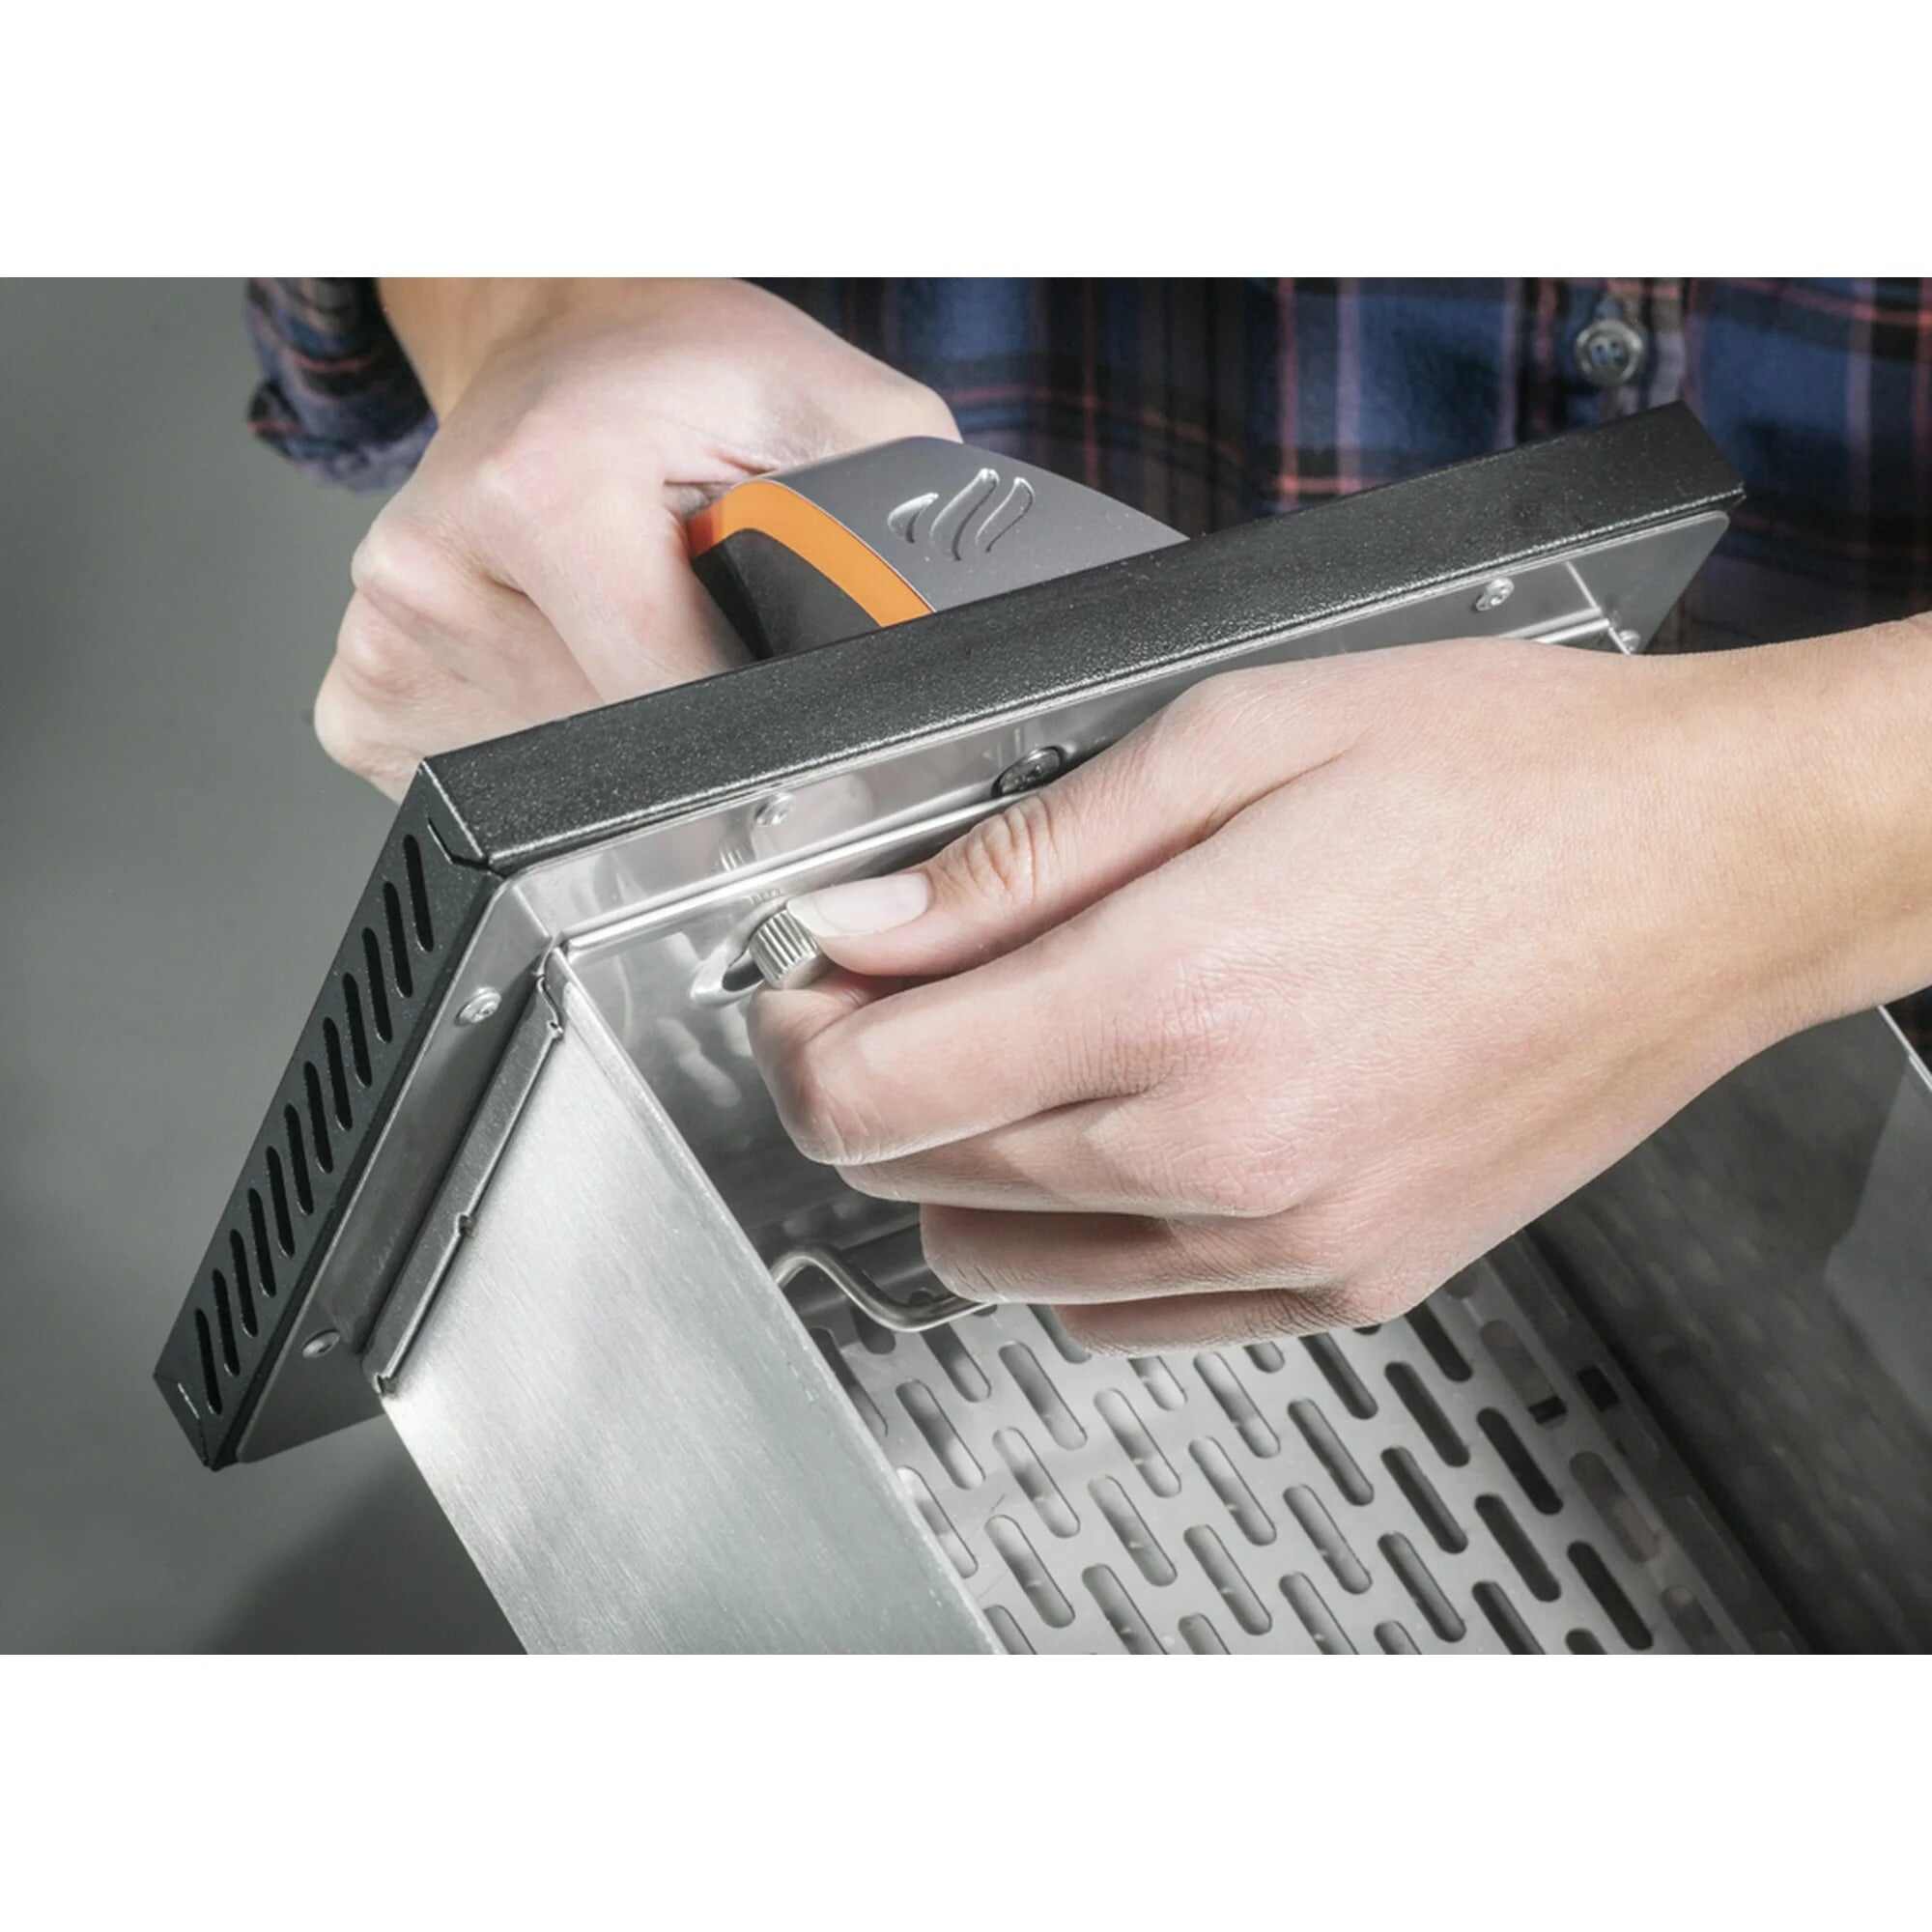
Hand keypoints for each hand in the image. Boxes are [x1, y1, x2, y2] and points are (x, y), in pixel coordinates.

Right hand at [314, 279, 956, 795]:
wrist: (562, 341)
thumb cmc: (687, 374)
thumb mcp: (840, 413)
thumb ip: (899, 533)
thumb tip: (942, 669)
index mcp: (545, 494)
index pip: (686, 720)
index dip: (765, 741)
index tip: (794, 727)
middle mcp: (440, 572)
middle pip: (619, 768)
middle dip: (693, 741)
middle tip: (713, 648)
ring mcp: (390, 643)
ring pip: (556, 793)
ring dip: (622, 746)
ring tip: (642, 635)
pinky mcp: (364, 694)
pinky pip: (487, 788)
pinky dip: (551, 751)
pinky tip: (575, 664)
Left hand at [750, 626, 1931, 1350]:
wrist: (1713, 865)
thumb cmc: (1511, 780)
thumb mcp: (1232, 741)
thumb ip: (1019, 855)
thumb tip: (868, 924)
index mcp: (1173, 995)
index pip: (871, 1091)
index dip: (797, 1034)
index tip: (808, 981)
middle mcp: (1222, 1148)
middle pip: (921, 1177)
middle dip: (871, 1079)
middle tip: (908, 986)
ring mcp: (1291, 1239)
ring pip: (1006, 1267)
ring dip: (964, 1168)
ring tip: (1021, 1055)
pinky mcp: (1354, 1279)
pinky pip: (1131, 1314)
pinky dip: (1075, 1245)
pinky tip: (1117, 1147)